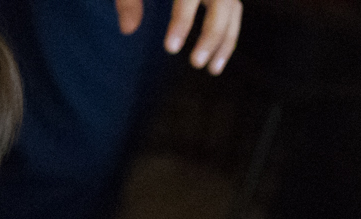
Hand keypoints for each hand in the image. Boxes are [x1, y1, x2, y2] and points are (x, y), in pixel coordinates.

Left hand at [117, 0, 239, 72]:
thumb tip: (129, 30)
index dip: (182, 20)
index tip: (169, 49)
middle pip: (222, 2)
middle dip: (211, 33)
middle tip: (194, 64)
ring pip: (232, 8)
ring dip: (226, 40)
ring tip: (211, 70)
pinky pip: (231, 11)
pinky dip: (226, 35)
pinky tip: (216, 60)